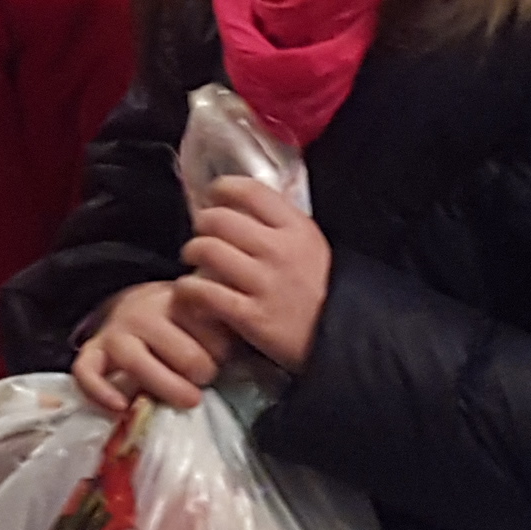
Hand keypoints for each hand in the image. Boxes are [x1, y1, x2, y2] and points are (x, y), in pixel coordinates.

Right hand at [74, 280, 217, 412]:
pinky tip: (120, 407)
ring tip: (190, 399)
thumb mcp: (208, 310)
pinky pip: (86, 371)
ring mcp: (115, 333)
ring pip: (136, 362)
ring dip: (167, 385)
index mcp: (177, 297)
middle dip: (200, 370)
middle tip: (208, 377)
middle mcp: (143, 312)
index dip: (222, 347)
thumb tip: (249, 333)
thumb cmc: (184, 320)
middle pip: (179, 351)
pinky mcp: (92, 352)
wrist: (139, 306)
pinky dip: (100, 391)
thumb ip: (225, 318)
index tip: (229, 355)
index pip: (207, 326)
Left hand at [168, 177, 329, 372]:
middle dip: (201, 224)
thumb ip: (280, 224)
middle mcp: (279, 251)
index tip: (213, 196)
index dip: (222, 188)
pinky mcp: (250, 317)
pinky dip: (188, 289)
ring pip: (206, 250)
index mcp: (297, 228)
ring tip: (193, 260)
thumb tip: (240, 205)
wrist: (342, 340)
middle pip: (219, 219)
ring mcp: (264, 284)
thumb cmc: (321, 292)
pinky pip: (204, 292)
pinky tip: (191, 291)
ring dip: (192, 252)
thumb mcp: (312, 246)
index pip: (250, 191)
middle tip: (201, 234)